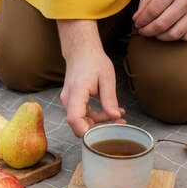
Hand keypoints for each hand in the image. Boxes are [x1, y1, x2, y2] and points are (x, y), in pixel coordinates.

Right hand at [57, 20, 124, 137]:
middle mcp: (68, 99)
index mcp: (76, 92)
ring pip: (81, 120)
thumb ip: (109, 99)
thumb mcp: (107, 78)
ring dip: (99, 122)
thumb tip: (114, 116)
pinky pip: (82, 114)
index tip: (100, 136)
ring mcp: (69, 101)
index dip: (85, 131)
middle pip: (78, 123)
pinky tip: (110, 112)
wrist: (81, 51)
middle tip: (118, 126)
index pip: (74, 119)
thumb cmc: (93, 61)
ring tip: (118, 118)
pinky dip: (95, 116)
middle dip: (97, 129)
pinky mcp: (72, 101)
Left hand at [133, 0, 186, 40]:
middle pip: (161, 24)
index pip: (152, 10)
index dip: (141, 21)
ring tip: (155, 33)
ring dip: (160, 37)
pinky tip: (171, 31)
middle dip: (147, 31)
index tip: (138, 24)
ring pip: (173, 34)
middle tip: (143, 31)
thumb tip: (136, 18)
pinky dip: (176, 38)